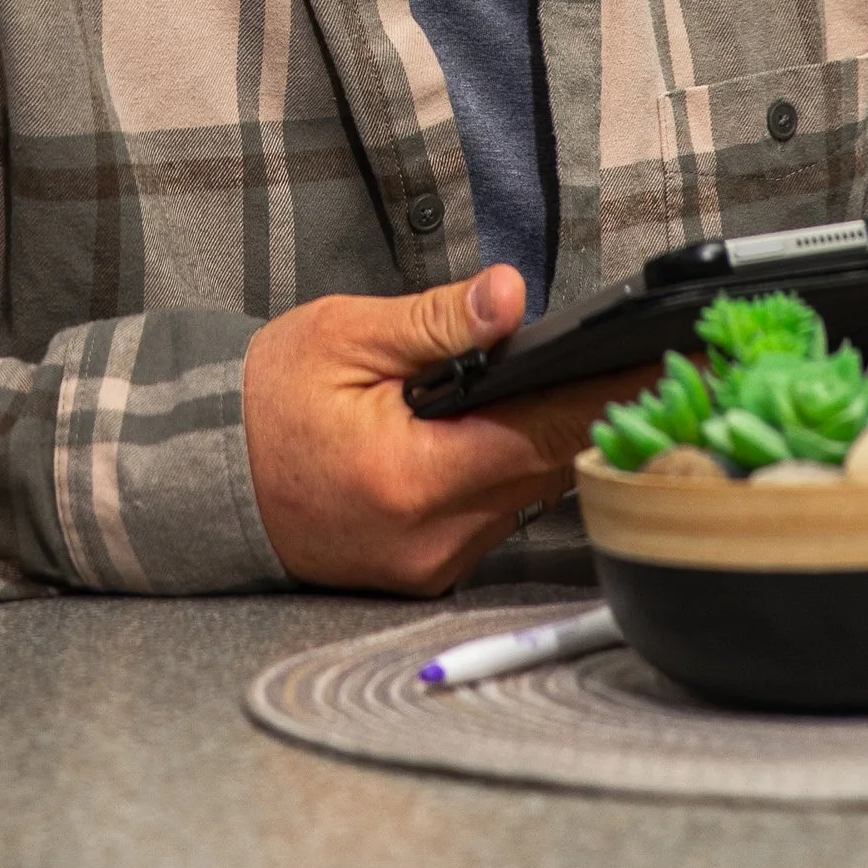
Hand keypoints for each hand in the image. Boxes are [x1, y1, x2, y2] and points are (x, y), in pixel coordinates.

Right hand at [243, 264, 634, 593]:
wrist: (205, 472)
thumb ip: (437, 321)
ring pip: (525, 498)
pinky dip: (509, 473)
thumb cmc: (268, 398)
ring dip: (548, 444)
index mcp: (410, 478)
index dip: (606, 397)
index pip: (540, 435)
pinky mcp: (424, 571)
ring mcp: (429, 564)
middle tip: (649, 364)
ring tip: (591, 387)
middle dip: (587, 414)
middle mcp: (429, 538)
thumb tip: (512, 295)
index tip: (663, 368)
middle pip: (543, 470)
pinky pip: (492, 518)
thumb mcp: (347, 335)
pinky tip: (516, 430)